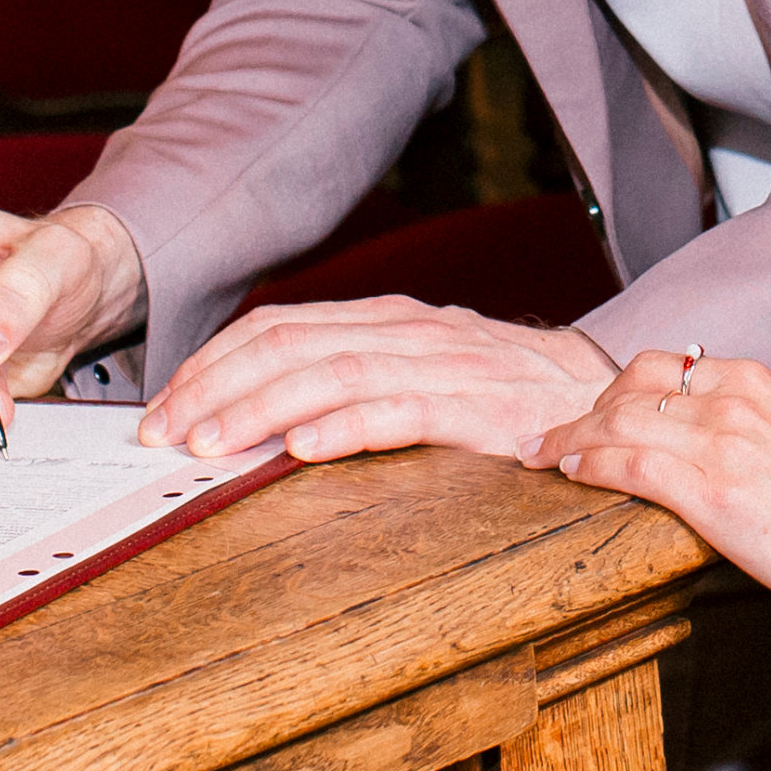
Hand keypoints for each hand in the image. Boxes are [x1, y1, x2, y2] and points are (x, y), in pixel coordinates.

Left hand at [138, 298, 616, 460]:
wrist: (607, 398)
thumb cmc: (506, 396)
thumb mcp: (422, 373)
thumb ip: (354, 382)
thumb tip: (264, 419)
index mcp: (388, 320)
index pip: (280, 325)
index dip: (214, 362)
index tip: (165, 404)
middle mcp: (408, 330)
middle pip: (290, 342)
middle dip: (215, 386)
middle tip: (163, 434)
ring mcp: (443, 364)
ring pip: (331, 372)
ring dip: (260, 410)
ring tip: (210, 445)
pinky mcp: (477, 407)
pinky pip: (402, 410)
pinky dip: (346, 426)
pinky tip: (302, 450)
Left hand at [521, 350, 770, 628]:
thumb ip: (736, 427)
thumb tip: (684, 441)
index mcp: (750, 381)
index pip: (658, 366)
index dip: (612, 390)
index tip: (590, 413)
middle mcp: (730, 400)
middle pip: (628, 386)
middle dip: (583, 410)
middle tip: (555, 436)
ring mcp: (719, 442)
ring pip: (617, 421)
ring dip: (569, 437)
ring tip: (543, 454)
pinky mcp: (712, 491)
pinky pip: (629, 464)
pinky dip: (590, 463)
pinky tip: (572, 471)